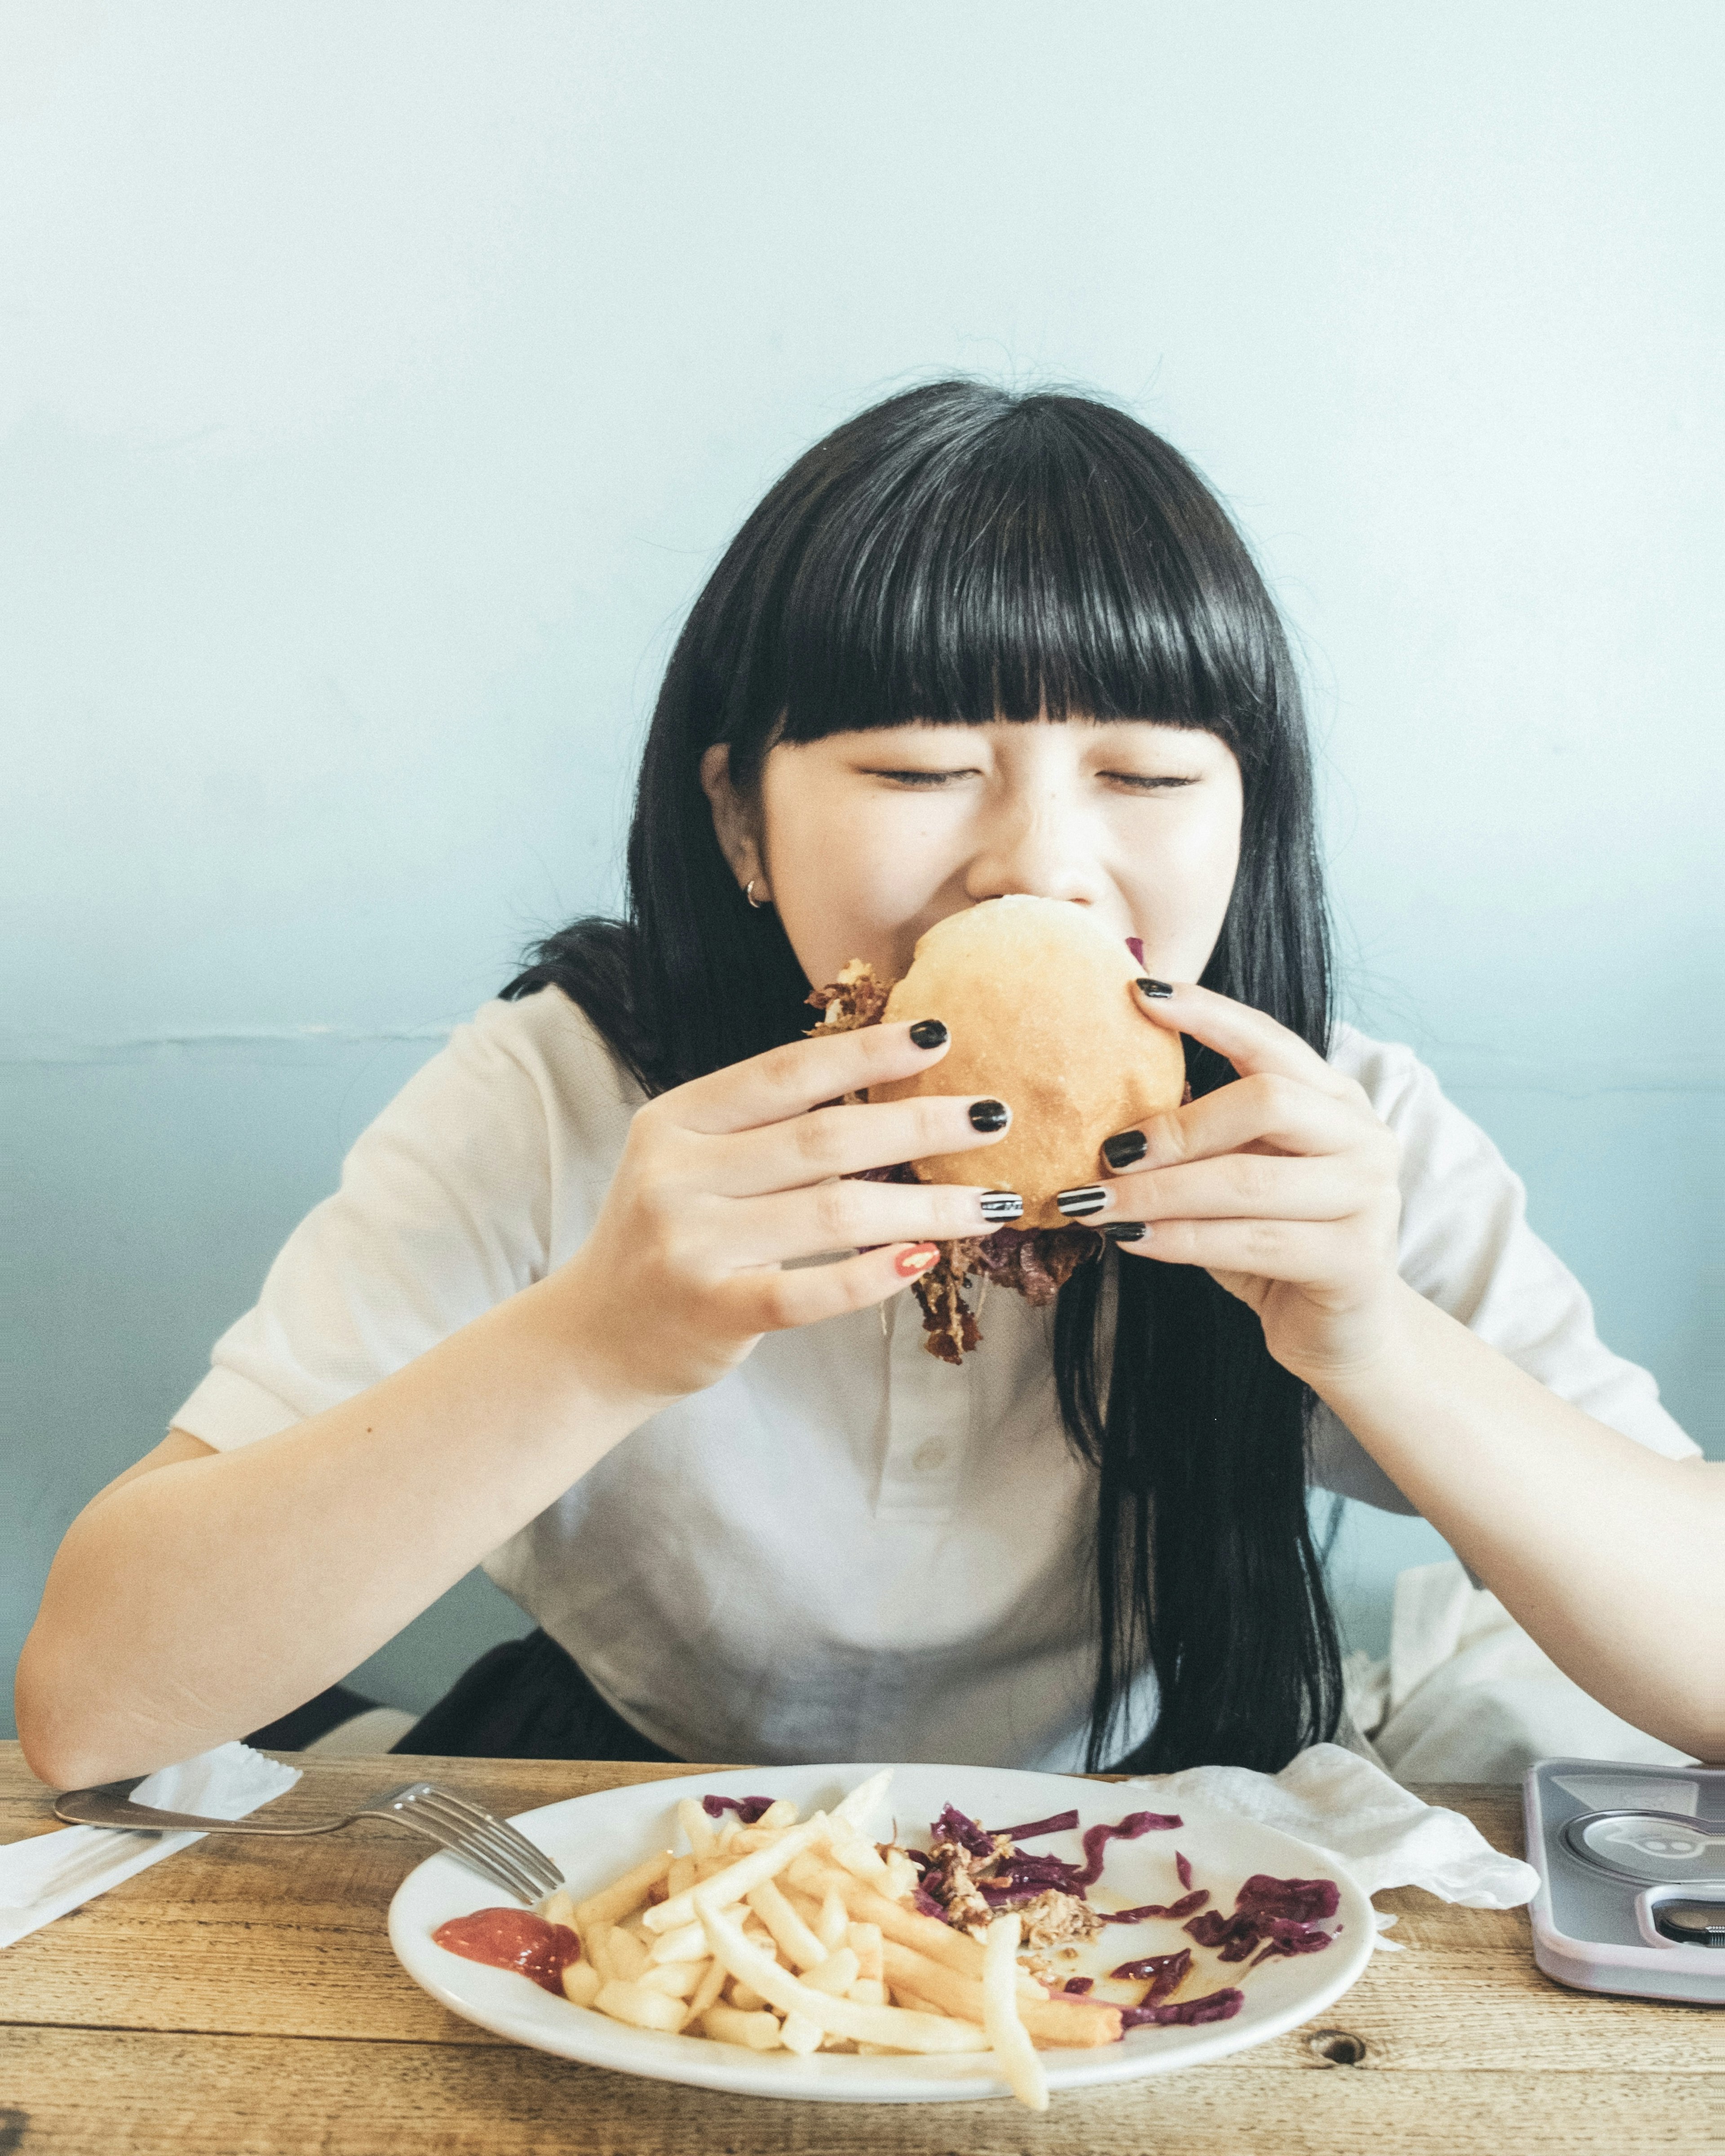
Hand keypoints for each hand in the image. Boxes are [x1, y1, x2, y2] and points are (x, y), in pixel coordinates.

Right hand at [554, 1021, 1019, 1398]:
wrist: (594, 1339)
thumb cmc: (668, 1241)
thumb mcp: (694, 1165)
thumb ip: (767, 1132)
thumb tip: (893, 1095)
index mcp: (675, 1120)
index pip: (785, 1072)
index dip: (865, 1051)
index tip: (939, 1037)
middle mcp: (676, 1174)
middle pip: (823, 1137)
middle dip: (920, 1123)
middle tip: (994, 1118)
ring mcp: (691, 1245)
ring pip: (834, 1211)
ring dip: (927, 1206)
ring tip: (991, 1203)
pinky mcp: (711, 1311)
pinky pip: (810, 1290)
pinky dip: (873, 1273)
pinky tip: (925, 1259)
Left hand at [1060, 983, 1403, 1381]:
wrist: (1342, 1333)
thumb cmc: (1276, 1243)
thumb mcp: (1239, 1174)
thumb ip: (1202, 1133)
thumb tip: (1109, 1086)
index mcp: (1336, 1099)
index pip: (1270, 1040)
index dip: (1207, 1014)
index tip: (1138, 994)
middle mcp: (1364, 1137)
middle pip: (1266, 1100)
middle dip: (1175, 1127)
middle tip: (1108, 1152)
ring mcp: (1369, 1199)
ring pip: (1247, 1182)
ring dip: (1156, 1194)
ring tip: (1092, 1204)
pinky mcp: (1354, 1261)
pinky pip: (1250, 1243)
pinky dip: (1179, 1241)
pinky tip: (1130, 1241)